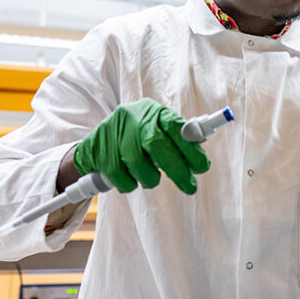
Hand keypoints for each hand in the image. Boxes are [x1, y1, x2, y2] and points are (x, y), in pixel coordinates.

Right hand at [73, 99, 209, 193]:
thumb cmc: (137, 138)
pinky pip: (120, 176)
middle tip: (190, 187)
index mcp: (153, 112)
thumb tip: (199, 161)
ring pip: (138, 163)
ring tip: (152, 179)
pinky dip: (129, 184)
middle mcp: (134, 118)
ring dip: (150, 178)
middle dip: (177, 169)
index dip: (191, 147)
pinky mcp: (100, 151)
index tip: (202, 166)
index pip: (175, 126)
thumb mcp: (157, 131)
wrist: (97, 142)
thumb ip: (177, 142)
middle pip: (157, 144)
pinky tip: (131, 179)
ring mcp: (115, 133)